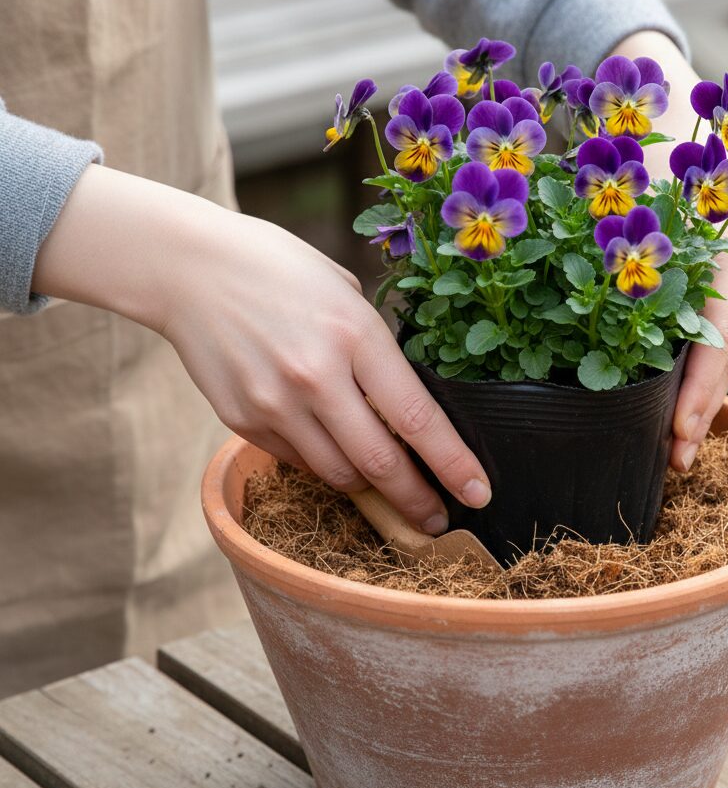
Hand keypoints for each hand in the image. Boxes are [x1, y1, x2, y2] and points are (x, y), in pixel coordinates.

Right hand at [34, 165, 490, 533]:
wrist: (188, 266)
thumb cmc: (278, 267)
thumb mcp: (344, 291)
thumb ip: (375, 347)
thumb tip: (403, 400)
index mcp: (354, 335)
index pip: (417, 418)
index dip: (453, 464)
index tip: (479, 493)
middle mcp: (316, 377)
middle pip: (380, 464)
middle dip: (418, 502)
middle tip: (439, 521)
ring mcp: (275, 404)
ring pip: (338, 474)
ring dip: (370, 488)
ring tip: (388, 486)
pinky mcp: (243, 420)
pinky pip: (298, 461)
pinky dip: (324, 465)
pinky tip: (333, 451)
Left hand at [613, 31, 727, 469]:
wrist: (657, 91)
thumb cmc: (631, 138)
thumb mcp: (613, 188)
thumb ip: (592, 244)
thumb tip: (529, 299)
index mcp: (726, 249)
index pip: (719, 338)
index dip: (697, 394)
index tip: (673, 438)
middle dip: (698, 413)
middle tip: (670, 465)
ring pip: (725, 352)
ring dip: (698, 402)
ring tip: (671, 451)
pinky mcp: (719, 279)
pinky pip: (714, 335)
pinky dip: (695, 375)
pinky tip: (674, 409)